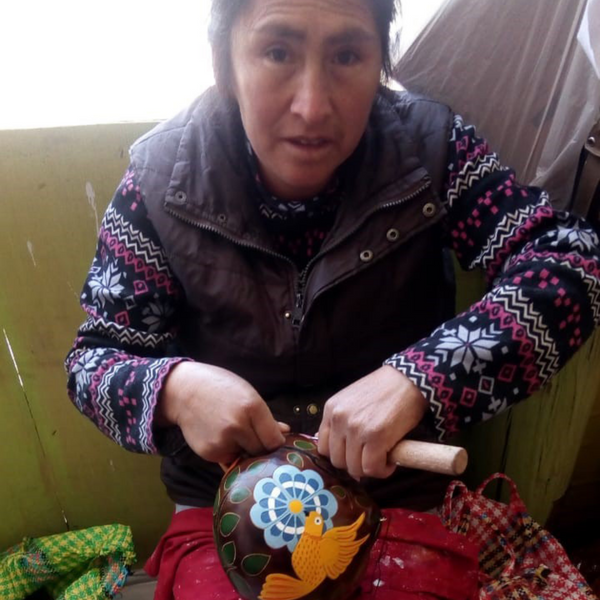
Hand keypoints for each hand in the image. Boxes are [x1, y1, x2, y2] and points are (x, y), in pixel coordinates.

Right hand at [156, 362, 288, 464]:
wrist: (183, 391)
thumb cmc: (220, 388)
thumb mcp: (247, 394)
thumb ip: (266, 417)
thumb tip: (286, 433)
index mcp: (252, 407)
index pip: (275, 440)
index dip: (277, 443)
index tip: (274, 441)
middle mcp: (238, 426)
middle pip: (261, 451)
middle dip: (261, 448)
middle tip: (254, 438)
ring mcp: (222, 441)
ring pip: (245, 458)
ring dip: (244, 451)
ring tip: (234, 434)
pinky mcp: (209, 453)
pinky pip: (228, 460)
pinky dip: (229, 453)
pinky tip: (221, 437)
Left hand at [317, 365, 427, 479]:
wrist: (407, 380)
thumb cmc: (383, 390)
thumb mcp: (352, 401)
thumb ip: (342, 422)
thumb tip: (341, 452)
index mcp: (331, 409)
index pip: (323, 447)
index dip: (340, 456)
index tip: (355, 456)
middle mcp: (339, 419)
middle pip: (337, 461)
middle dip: (355, 464)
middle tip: (371, 458)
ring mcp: (356, 428)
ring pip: (354, 468)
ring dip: (370, 469)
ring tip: (383, 458)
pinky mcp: (375, 437)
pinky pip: (372, 468)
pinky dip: (382, 471)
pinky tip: (391, 461)